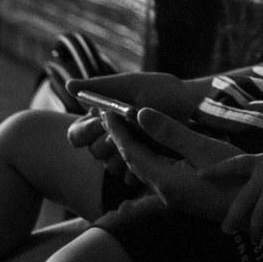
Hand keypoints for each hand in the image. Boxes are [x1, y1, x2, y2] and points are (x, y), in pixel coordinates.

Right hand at [54, 71, 204, 170]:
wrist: (194, 106)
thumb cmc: (161, 90)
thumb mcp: (131, 85)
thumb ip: (99, 86)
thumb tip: (69, 85)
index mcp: (103, 117)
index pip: (77, 134)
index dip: (85, 130)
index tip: (101, 120)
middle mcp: (112, 136)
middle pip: (93, 152)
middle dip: (106, 142)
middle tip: (124, 131)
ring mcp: (129, 152)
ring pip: (110, 166)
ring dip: (120, 155)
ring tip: (139, 142)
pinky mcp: (146, 164)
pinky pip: (131, 176)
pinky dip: (136, 169)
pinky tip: (147, 159)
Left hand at [109, 109, 255, 219]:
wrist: (257, 211)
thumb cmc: (234, 179)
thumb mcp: (203, 149)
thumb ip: (170, 132)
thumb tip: (140, 114)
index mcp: (165, 181)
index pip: (131, 153)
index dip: (117, 132)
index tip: (105, 111)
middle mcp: (165, 192)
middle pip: (134, 163)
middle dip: (120, 139)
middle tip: (110, 116)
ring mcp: (175, 197)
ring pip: (144, 170)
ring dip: (133, 148)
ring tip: (126, 128)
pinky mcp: (184, 197)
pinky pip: (156, 174)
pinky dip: (148, 157)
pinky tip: (154, 147)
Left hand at [220, 140, 262, 251]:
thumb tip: (259, 181)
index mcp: (260, 161)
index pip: (233, 165)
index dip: (216, 170)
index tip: (199, 175)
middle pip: (242, 200)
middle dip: (233, 218)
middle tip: (226, 230)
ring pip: (258, 215)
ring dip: (255, 230)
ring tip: (254, 239)